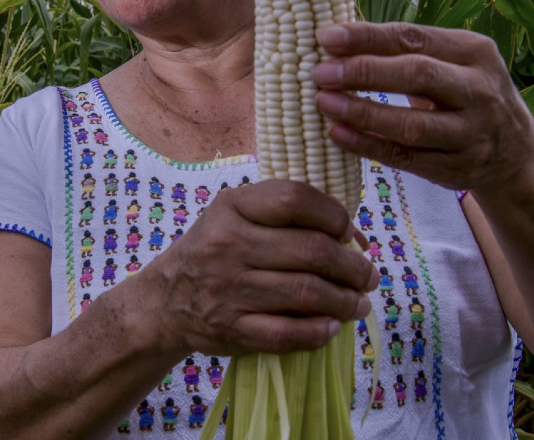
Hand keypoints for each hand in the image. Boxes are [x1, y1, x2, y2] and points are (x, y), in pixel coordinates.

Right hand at [140, 180, 377, 356]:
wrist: (165, 300)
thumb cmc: (214, 250)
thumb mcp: (236, 216)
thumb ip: (286, 216)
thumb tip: (355, 236)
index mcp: (233, 207)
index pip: (295, 200)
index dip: (335, 216)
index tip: (350, 233)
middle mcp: (229, 244)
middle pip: (311, 251)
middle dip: (353, 267)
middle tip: (368, 276)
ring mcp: (229, 289)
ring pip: (306, 294)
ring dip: (345, 301)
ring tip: (359, 303)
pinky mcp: (231, 329)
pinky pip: (287, 334)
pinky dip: (318, 332)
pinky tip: (332, 327)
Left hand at [310, 21, 533, 194]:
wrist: (517, 153)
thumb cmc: (466, 94)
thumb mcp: (454, 63)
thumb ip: (406, 50)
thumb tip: (337, 40)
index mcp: (475, 51)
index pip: (414, 37)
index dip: (367, 37)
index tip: (326, 37)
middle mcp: (479, 91)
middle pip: (417, 75)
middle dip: (364, 72)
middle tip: (321, 73)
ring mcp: (472, 133)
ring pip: (411, 124)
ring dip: (362, 113)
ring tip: (323, 103)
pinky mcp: (457, 168)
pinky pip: (405, 158)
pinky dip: (368, 146)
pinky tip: (338, 134)